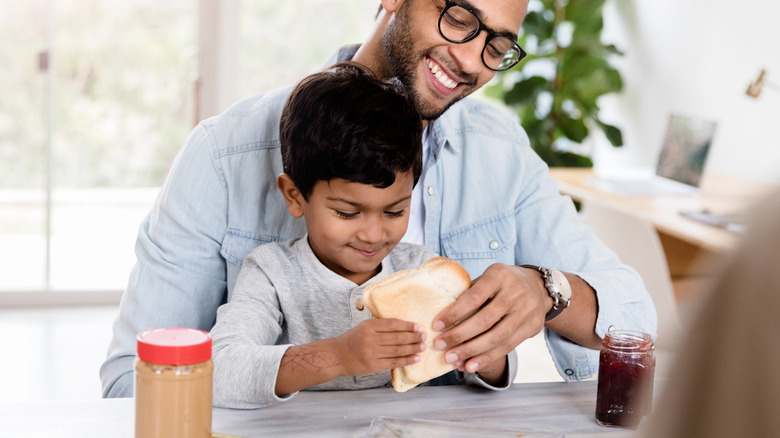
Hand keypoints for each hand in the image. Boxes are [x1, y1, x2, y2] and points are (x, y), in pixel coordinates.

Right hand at [333, 318, 425, 376]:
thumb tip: (403, 326)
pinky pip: (394, 362)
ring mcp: (372, 353)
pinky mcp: (374, 366)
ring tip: (422, 346)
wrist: (338, 356)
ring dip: (413, 348)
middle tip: (423, 336)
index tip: (417, 326)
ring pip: (397, 350)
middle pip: (397, 337)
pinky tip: (415, 358)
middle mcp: (370, 339)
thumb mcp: (363, 327)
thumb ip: (380, 326)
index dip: (406, 325)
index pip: (392, 324)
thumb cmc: (353, 340)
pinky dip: (406, 360)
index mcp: (369, 326)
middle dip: (413, 337)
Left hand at [432, 263, 550, 373]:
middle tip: (440, 345)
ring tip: (453, 359)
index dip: (454, 313)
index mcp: (499, 275)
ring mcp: (526, 310)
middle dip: (459, 336)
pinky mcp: (532, 327)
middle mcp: (515, 292)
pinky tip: (471, 364)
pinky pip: (508, 346)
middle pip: (485, 320)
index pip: (474, 297)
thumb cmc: (502, 284)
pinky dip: (487, 358)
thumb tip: (443, 319)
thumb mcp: (488, 278)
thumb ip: (470, 293)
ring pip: (497, 337)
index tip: (436, 325)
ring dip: (472, 351)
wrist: (539, 288)